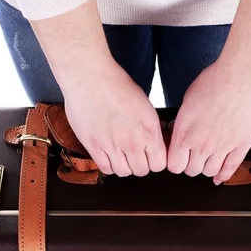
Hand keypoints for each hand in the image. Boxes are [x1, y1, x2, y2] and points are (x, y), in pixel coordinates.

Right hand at [61, 57, 166, 176]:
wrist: (91, 78)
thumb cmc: (118, 86)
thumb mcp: (146, 107)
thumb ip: (152, 129)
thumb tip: (156, 144)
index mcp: (149, 131)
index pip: (159, 165)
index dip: (155, 161)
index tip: (150, 156)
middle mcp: (132, 142)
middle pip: (141, 171)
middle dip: (140, 165)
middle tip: (134, 155)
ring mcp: (112, 146)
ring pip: (123, 172)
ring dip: (124, 166)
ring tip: (121, 155)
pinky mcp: (93, 146)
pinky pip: (105, 168)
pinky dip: (109, 165)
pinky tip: (109, 155)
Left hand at [167, 60, 250, 183]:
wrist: (240, 78)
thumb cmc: (213, 83)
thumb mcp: (187, 102)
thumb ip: (182, 122)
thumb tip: (178, 130)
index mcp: (185, 134)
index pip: (174, 165)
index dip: (175, 162)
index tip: (178, 158)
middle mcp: (202, 145)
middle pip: (192, 171)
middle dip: (191, 165)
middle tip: (193, 157)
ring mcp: (223, 148)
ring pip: (210, 172)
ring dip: (207, 168)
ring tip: (208, 160)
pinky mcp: (241, 146)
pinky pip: (231, 169)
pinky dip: (224, 176)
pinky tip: (220, 177)